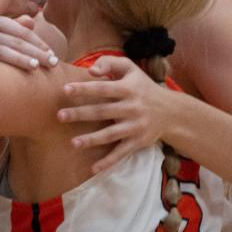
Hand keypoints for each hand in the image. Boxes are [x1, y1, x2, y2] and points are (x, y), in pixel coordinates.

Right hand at [0, 15, 58, 70]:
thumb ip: (15, 25)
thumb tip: (31, 21)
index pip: (22, 32)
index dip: (39, 43)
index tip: (53, 55)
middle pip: (16, 42)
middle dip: (36, 53)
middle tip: (53, 64)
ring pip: (1, 50)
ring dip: (18, 58)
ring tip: (35, 66)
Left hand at [58, 55, 172, 172]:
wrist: (171, 111)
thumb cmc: (142, 87)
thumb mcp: (130, 69)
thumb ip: (109, 62)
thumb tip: (90, 70)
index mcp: (128, 89)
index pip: (103, 88)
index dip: (84, 89)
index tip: (65, 89)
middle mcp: (132, 108)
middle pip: (102, 111)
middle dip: (80, 114)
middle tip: (60, 116)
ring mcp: (135, 126)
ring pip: (111, 134)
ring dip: (92, 139)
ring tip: (73, 143)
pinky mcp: (138, 142)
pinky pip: (121, 153)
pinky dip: (108, 162)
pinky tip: (93, 169)